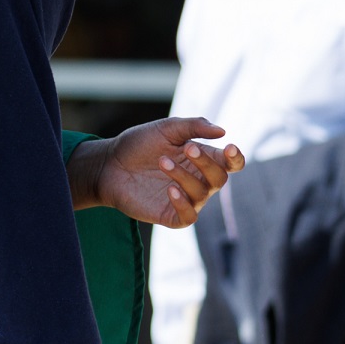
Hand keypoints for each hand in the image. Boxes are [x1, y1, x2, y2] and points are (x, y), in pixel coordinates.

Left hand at [71, 118, 245, 229]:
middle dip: (205, 162)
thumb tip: (222, 131)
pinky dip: (183, 204)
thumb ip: (194, 126)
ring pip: (201, 193)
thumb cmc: (138, 145)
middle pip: (219, 177)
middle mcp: (198, 181)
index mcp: (201, 159)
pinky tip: (171, 190)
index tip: (230, 147)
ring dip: (184, 175)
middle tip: (186, 147)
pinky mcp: (170, 214)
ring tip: (162, 161)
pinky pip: (189, 216)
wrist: (108, 163)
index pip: (231, 164)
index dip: (236, 158)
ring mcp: (186, 199)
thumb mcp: (166, 129)